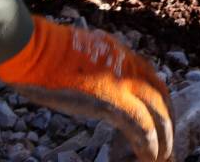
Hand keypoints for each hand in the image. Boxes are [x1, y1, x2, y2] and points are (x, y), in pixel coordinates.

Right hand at [0, 16, 172, 161]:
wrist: (33, 49)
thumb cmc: (41, 52)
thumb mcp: (79, 54)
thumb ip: (93, 68)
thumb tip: (92, 85)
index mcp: (119, 52)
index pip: (150, 77)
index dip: (158, 100)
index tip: (158, 117)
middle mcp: (127, 64)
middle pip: (160, 95)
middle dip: (167, 120)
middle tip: (166, 141)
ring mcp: (122, 82)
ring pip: (156, 113)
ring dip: (162, 138)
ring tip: (162, 155)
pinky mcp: (113, 101)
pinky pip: (141, 127)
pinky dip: (148, 145)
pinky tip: (149, 157)